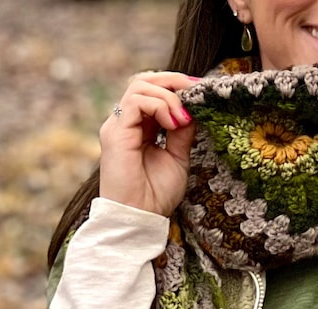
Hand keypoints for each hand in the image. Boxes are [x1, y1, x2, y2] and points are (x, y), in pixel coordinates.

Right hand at [99, 71, 198, 216]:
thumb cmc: (156, 196)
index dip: (177, 87)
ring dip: (169, 96)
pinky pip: (136, 101)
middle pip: (145, 81)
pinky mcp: (115, 133)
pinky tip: (174, 124)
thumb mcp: (178, 157)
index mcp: (139, 128)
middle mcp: (126, 123)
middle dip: (174, 81)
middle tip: (197, 92)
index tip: (201, 92)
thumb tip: (194, 109)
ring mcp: (118, 126)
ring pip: (140, 85)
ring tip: (183, 119)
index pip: (153, 91)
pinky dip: (160, 105)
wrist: (140, 218)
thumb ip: (183, 133)